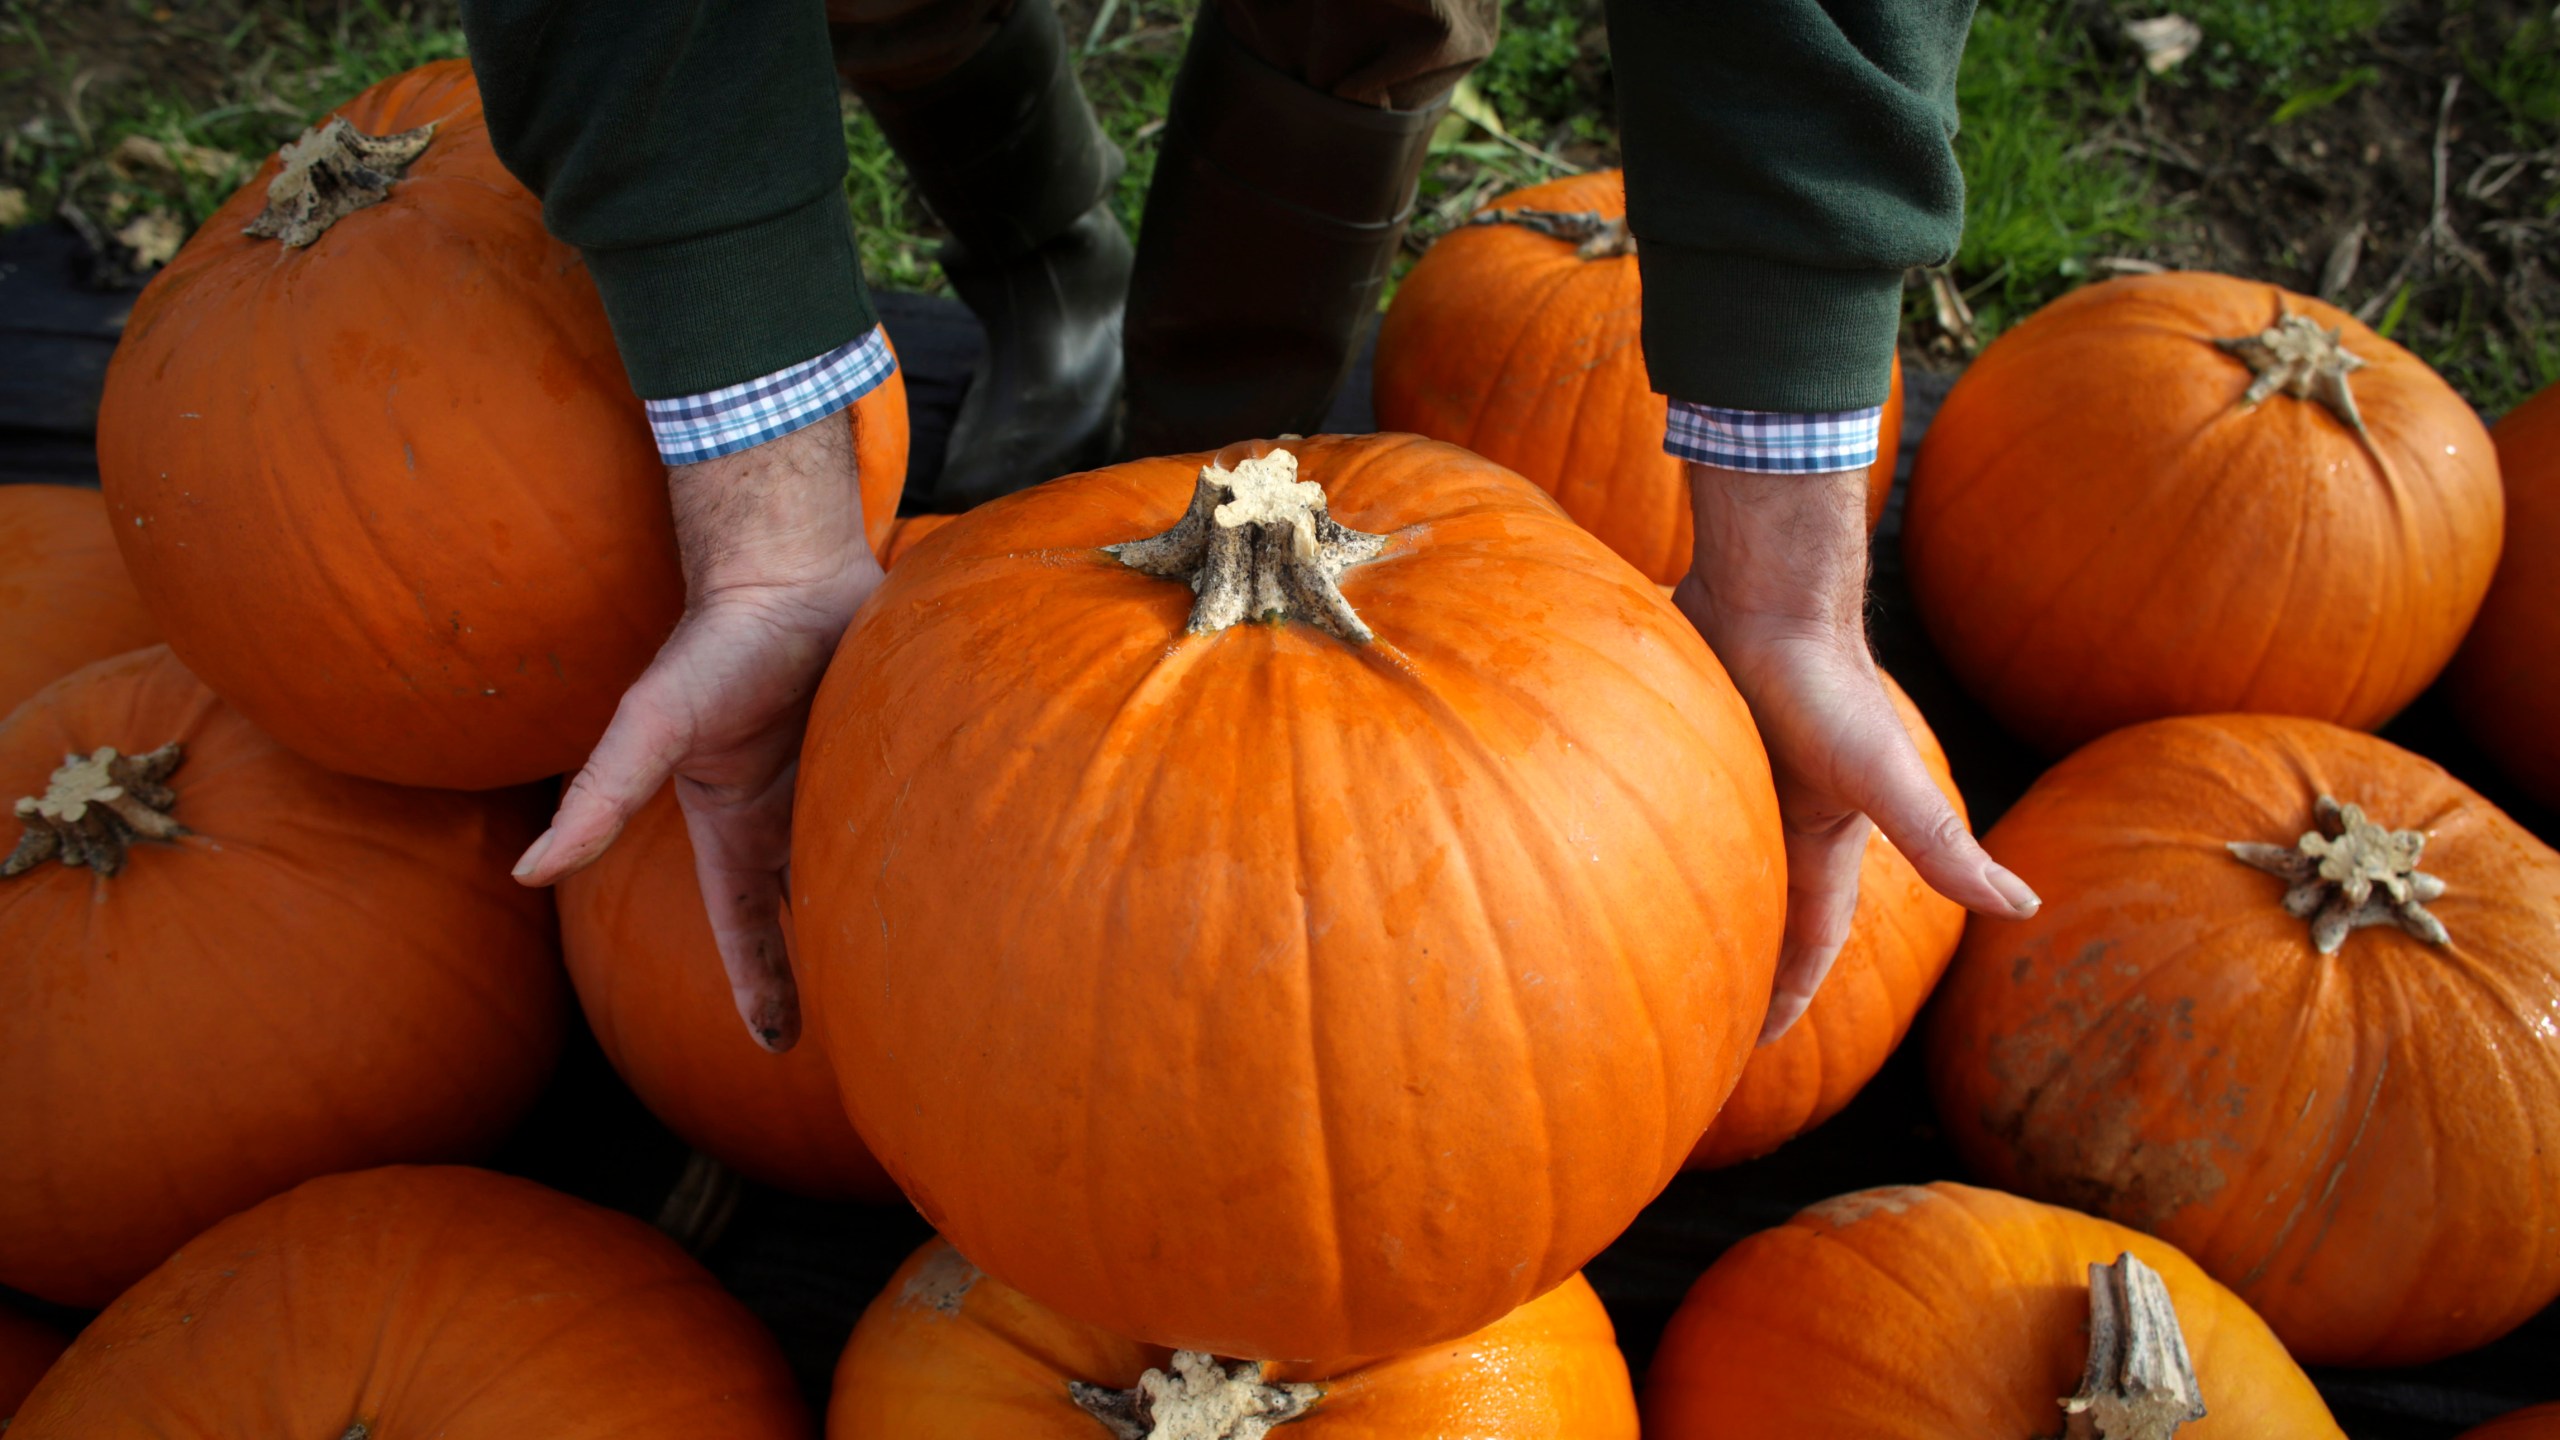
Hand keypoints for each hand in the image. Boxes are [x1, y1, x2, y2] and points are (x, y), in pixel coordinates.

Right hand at [511, 413, 882, 1051]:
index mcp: (732, 826)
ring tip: (923, 975)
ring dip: (883, 914)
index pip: (743, 928)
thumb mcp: (651, 726)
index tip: (778, 1047)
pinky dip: (926, 851)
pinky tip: (965, 884)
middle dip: (826, 966)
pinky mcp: (888, 756)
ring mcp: (839, 786)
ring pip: (862, 870)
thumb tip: (528, 870)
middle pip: (808, 912)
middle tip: (873, 1032)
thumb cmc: (715, 644)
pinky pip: (910, 818)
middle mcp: (787, 815)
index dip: (760, 985)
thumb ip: (600, 797)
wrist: (791, 569)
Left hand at [1674, 461, 2038, 1044]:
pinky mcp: (1686, 742)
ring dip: (1684, 901)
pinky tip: (1598, 858)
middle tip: (1693, 1016)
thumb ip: (1940, 845)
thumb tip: (2024, 905)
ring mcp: (1732, 778)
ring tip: (1636, 952)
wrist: (1763, 593)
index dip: (1793, 988)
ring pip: (1704, 859)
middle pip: (1755, 904)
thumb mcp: (1882, 777)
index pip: (1811, 935)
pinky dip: (1642, 840)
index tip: (1759, 1041)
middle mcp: (1779, 812)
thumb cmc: (1824, 685)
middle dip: (1737, 958)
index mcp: (1825, 834)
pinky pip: (1663, 808)